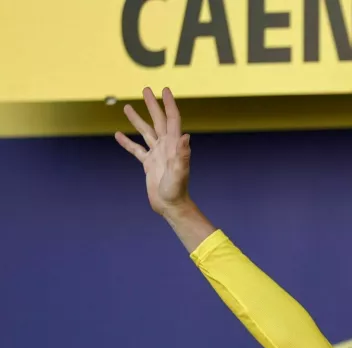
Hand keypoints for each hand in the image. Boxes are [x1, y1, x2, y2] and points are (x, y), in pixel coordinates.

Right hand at [114, 87, 190, 215]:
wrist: (171, 206)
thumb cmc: (177, 190)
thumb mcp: (180, 172)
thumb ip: (182, 154)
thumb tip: (185, 135)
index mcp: (173, 145)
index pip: (172, 119)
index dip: (169, 104)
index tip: (165, 89)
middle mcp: (166, 147)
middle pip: (158, 121)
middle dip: (152, 105)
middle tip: (146, 89)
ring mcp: (157, 155)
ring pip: (145, 132)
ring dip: (137, 119)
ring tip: (126, 107)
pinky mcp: (149, 164)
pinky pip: (136, 150)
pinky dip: (127, 142)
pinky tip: (118, 134)